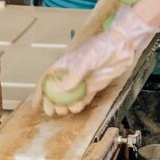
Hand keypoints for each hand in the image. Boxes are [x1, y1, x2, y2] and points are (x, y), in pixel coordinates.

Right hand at [34, 8, 156, 116]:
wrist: (122, 47)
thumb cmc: (101, 48)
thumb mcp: (85, 61)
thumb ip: (73, 75)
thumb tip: (58, 89)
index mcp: (64, 65)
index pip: (48, 79)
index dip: (41, 91)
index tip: (37, 104)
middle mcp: (71, 74)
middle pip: (57, 91)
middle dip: (53, 102)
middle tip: (53, 112)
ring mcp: (83, 81)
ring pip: (70, 97)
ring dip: (66, 105)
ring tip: (66, 110)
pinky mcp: (94, 87)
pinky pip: (84, 98)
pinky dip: (80, 104)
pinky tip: (78, 107)